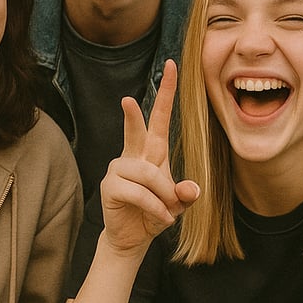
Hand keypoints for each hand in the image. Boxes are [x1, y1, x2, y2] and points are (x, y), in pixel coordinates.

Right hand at [100, 60, 198, 257]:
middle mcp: (133, 155)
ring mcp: (119, 169)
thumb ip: (186, 195)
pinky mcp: (110, 187)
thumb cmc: (156, 213)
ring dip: (164, 196)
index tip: (170, 65)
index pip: (159, 117)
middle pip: (136, 130)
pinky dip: (155, 208)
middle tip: (127, 99)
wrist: (134, 237)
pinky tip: (161, 218)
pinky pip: (139, 193)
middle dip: (133, 115)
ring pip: (148, 175)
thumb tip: (191, 189)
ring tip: (167, 211)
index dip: (165, 92)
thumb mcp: (178, 204)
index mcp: (152, 151)